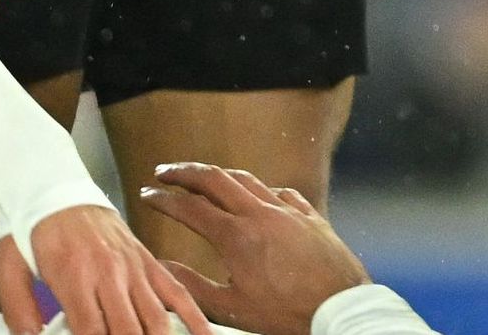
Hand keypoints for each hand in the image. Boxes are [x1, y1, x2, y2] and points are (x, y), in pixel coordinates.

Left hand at [0, 204, 212, 334]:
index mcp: (74, 275)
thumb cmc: (32, 230)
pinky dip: (194, 318)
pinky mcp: (147, 262)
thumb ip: (18, 309)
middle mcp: (109, 273)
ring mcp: (133, 267)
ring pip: (155, 319)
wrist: (54, 188)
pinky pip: (177, 293)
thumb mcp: (8, 267)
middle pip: (127, 331)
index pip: (91, 331)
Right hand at [138, 162, 370, 334]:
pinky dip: (262, 189)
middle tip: (165, 172)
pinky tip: (259, 195)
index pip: (190, 208)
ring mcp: (287, 211)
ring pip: (247, 180)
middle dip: (185, 172)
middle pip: (214, 179)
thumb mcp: (232, 308)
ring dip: (220, 175)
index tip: (148, 195)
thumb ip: (193, 286)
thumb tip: (162, 267)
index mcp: (236, 237)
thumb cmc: (287, 314)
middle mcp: (260, 214)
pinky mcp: (310, 216)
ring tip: (204, 177)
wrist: (339, 308)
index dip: (164, 200)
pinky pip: (282, 192)